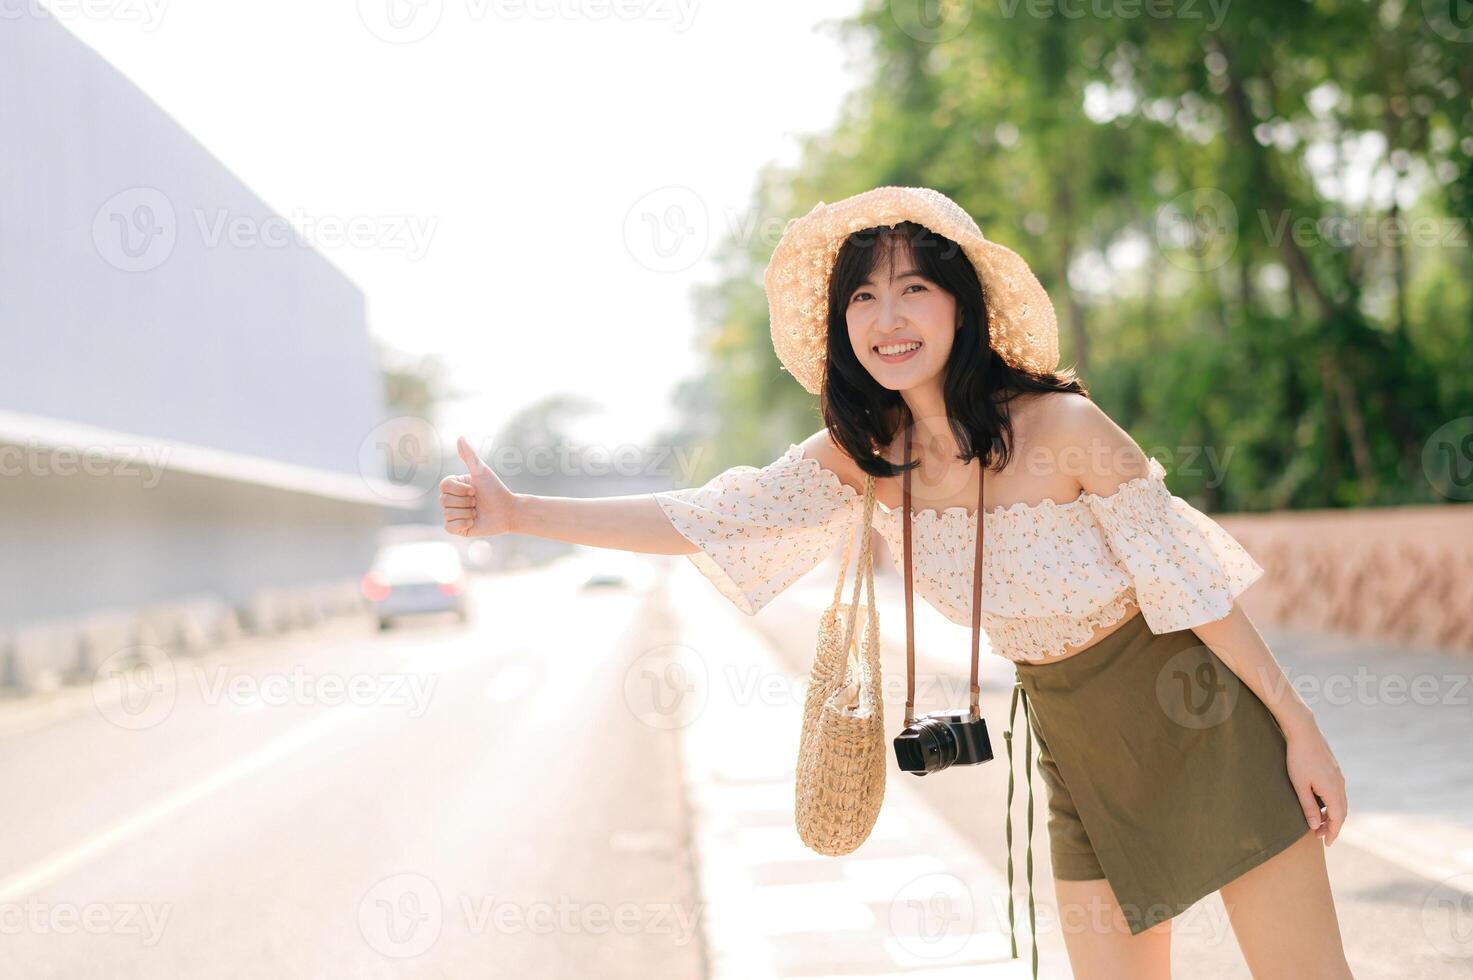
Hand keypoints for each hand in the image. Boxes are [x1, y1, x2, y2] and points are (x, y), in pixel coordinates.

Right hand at [440, 436, 515, 536]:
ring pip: (448, 513)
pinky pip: (449, 527)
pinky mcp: (457, 528)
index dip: (460, 490)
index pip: (443, 486)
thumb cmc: (495, 490)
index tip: (474, 490)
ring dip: (467, 512)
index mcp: (454, 485)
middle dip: (466, 501)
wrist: (507, 511)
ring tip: (477, 511)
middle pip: (444, 500)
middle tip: (477, 502)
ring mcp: (453, 514)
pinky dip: (463, 524)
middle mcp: (450, 499)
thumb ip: (469, 456)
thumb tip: (460, 437)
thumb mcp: (481, 472)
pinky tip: (473, 521)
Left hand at [1284, 720, 1347, 845]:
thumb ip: (1308, 807)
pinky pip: (1337, 792)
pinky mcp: (1334, 769)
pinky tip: (1320, 803)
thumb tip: (1316, 826)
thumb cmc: (1298, 758)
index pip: (1338, 818)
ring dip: (1332, 814)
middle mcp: (1340, 785)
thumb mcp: (1300, 785)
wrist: (1303, 731)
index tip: (1327, 843)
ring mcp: (1338, 776)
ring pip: (1340, 802)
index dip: (1333, 832)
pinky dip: (1332, 803)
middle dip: (1332, 825)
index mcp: (1333, 791)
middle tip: (1320, 835)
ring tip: (1319, 822)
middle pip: (1341, 812)